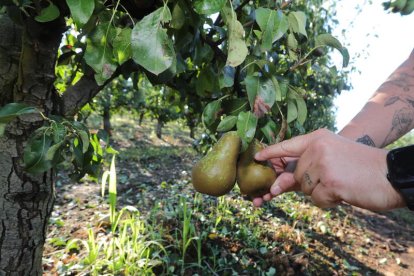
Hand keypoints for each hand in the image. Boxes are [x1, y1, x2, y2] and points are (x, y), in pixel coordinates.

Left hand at [254, 129, 404, 210]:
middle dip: (307, 183)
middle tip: (333, 179)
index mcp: (318, 138)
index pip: (288, 145)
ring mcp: (322, 165)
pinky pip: (316, 199)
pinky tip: (344, 192)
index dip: (271, 152)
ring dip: (321, 192)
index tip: (256, 157)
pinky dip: (329, 201)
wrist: (392, 174)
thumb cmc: (361, 168)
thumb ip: (305, 169)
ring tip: (341, 183)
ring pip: (304, 188)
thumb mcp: (332, 160)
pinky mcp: (330, 183)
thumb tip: (275, 187)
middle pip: (295, 174)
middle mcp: (317, 148)